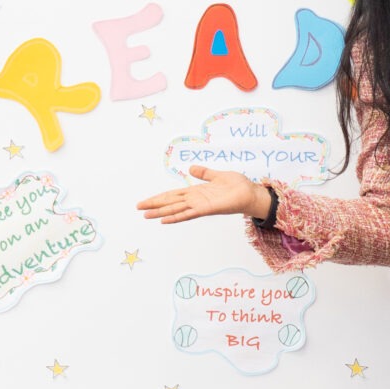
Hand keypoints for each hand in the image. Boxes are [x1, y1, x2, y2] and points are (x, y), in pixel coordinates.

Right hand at [135, 166, 267, 225]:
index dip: (159, 197)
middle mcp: (195, 200)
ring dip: (161, 212)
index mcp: (196, 192)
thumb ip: (204, 173)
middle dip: (155, 205)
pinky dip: (176, 217)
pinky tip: (164, 220)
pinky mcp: (207, 209)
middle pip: (170, 202)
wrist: (251, 193)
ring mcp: (200, 206)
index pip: (173, 195)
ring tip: (146, 215)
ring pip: (175, 209)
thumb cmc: (237, 186)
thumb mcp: (217, 175)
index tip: (146, 201)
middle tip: (138, 209)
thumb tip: (190, 168)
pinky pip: (189, 213)